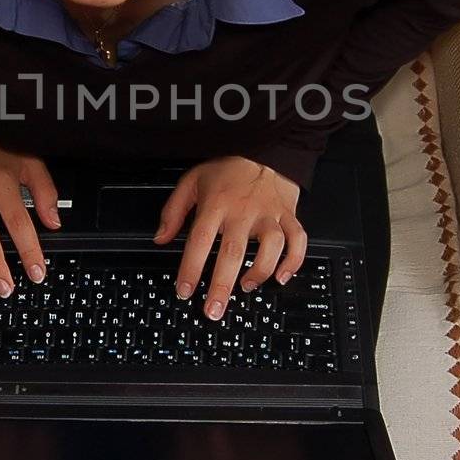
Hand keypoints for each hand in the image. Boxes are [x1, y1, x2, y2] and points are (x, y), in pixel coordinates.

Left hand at [152, 156, 305, 319]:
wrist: (265, 150)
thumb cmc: (228, 169)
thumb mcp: (192, 181)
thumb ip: (173, 211)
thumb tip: (161, 238)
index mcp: (216, 204)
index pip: (199, 241)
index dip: (190, 269)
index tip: (184, 290)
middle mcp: (243, 212)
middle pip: (232, 252)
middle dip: (221, 286)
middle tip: (213, 310)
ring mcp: (268, 214)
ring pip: (271, 247)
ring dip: (259, 271)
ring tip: (246, 287)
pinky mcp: (289, 216)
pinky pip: (298, 240)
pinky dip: (294, 261)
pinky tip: (282, 276)